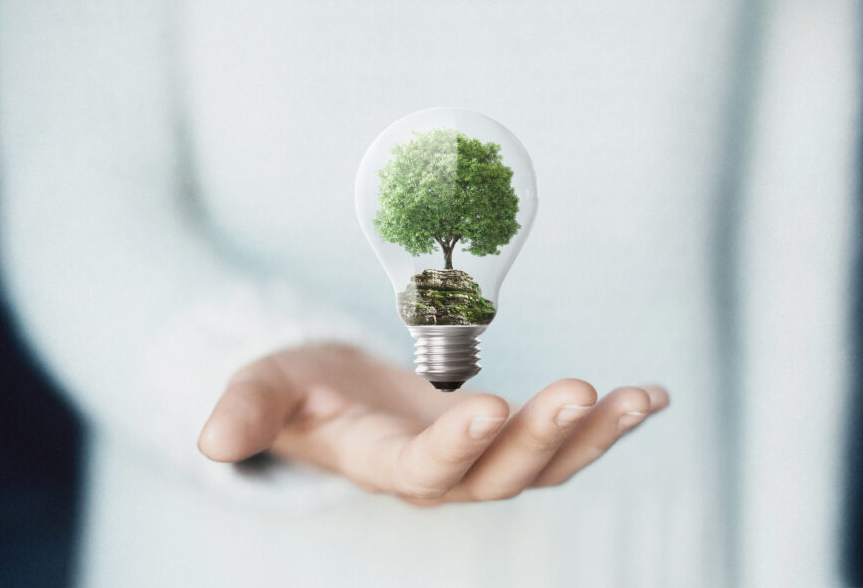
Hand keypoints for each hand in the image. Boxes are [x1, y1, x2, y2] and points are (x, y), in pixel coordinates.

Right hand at [198, 343, 667, 504]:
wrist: (335, 398)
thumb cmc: (298, 389)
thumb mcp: (265, 388)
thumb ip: (247, 411)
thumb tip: (210, 443)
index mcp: (382, 463)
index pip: (423, 468)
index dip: (457, 445)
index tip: (491, 405)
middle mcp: (440, 475)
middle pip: (499, 475)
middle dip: (542, 438)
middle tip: (581, 390)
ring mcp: (479, 462)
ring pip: (543, 467)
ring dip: (592, 437)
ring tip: (636, 400)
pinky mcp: (505, 440)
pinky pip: (562, 441)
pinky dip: (607, 424)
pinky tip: (652, 397)